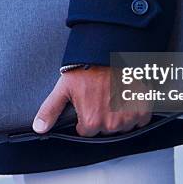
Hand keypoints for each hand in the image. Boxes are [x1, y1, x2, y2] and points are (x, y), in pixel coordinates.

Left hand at [32, 66, 151, 136]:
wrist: (112, 51)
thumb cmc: (87, 68)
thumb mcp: (64, 87)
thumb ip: (50, 110)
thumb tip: (39, 128)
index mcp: (91, 121)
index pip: (87, 131)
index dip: (85, 117)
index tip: (88, 103)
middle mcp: (111, 124)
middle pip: (105, 130)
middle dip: (102, 116)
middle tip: (100, 96)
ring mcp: (129, 117)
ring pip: (122, 126)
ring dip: (119, 115)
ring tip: (113, 95)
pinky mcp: (143, 109)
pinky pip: (140, 120)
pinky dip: (135, 112)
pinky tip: (126, 98)